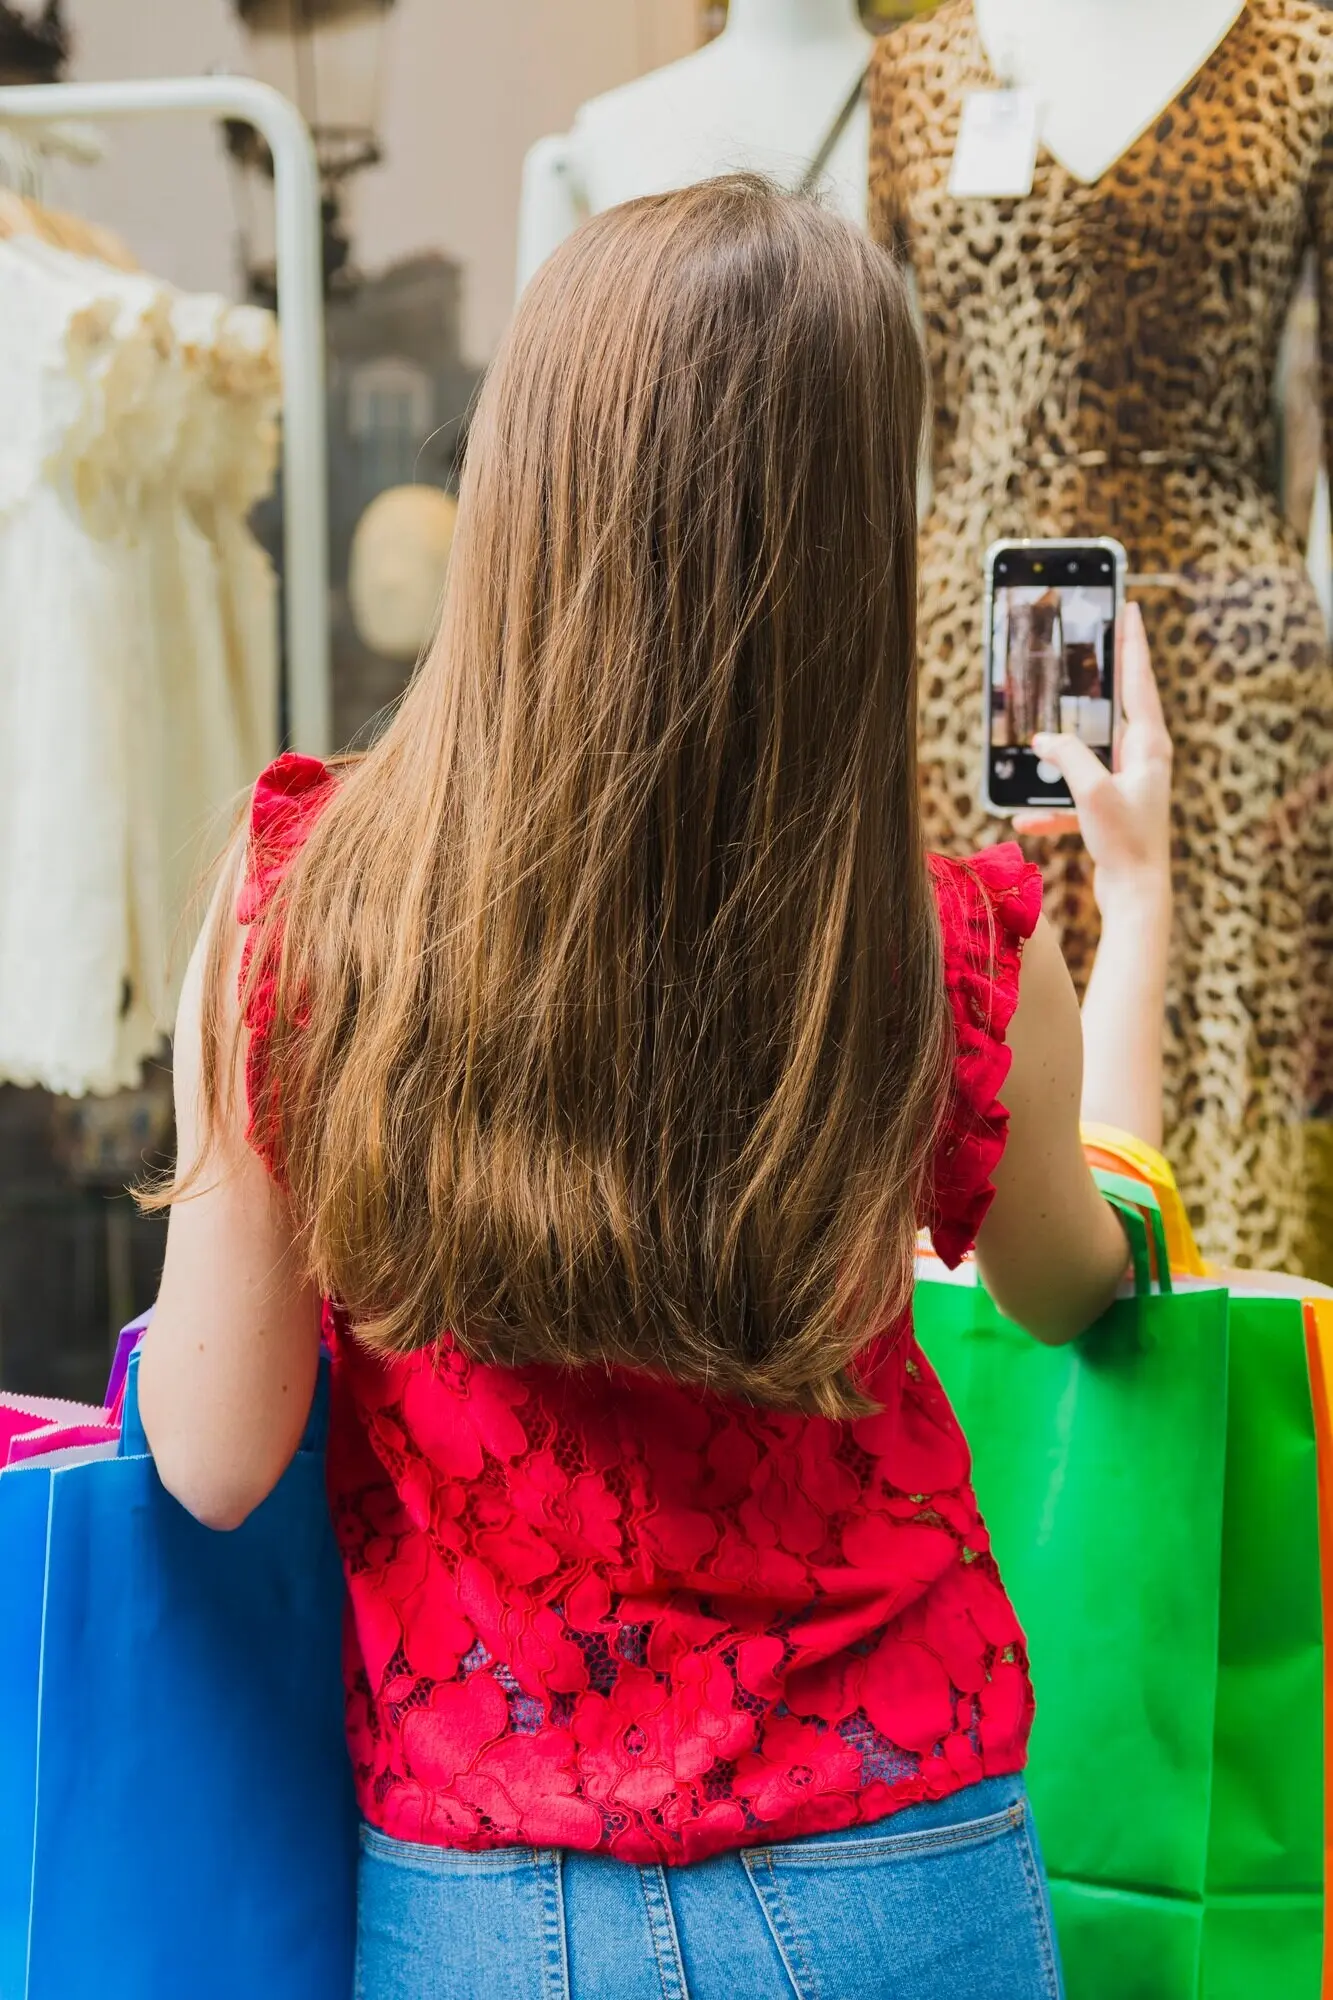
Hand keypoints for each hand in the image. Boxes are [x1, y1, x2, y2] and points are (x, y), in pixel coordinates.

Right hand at [1013, 602, 1171, 914]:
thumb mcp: (1092, 792)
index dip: (1134, 644)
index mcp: (1149, 746)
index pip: (1140, 682)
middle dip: (1105, 680)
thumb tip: (1041, 740)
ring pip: (1091, 753)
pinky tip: (1024, 819)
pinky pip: (1076, 797)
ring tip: (1041, 734)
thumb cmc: (1125, 842)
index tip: (1131, 608)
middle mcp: (1144, 760)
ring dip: (1064, 751)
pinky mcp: (1113, 811)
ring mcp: (1129, 785)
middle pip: (1120, 708)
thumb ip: (1067, 757)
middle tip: (1098, 642)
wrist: (1137, 895)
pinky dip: (1052, 806)